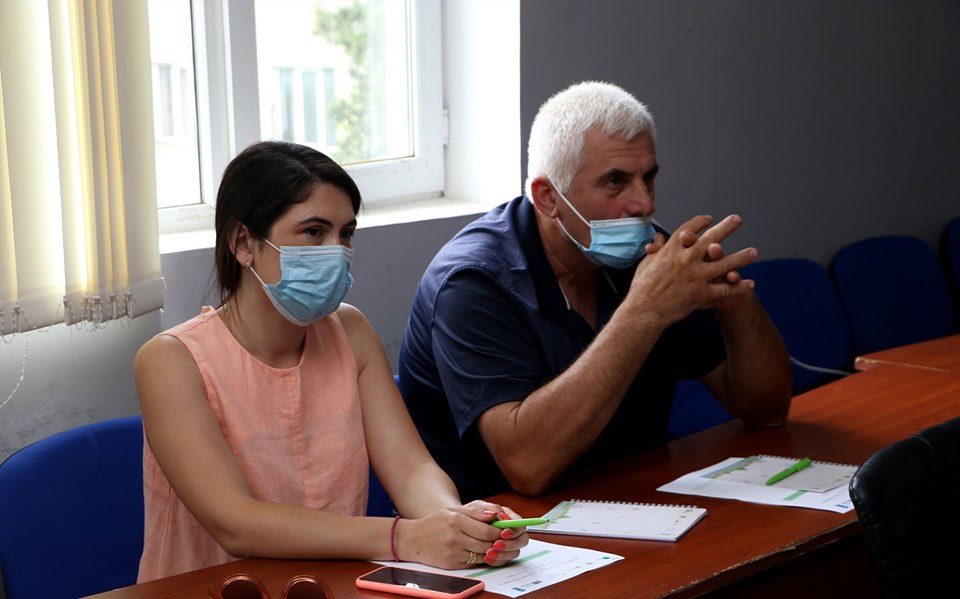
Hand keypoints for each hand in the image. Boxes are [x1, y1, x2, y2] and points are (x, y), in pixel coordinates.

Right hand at [396, 502, 527, 568]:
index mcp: (456, 520)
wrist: (412, 539)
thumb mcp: (453, 510)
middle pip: (487, 544)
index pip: (487, 530)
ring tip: (494, 545)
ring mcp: (453, 552)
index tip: (505, 530)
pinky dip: (481, 558)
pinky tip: (481, 552)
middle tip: (504, 539)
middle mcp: (455, 537)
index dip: (500, 532)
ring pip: (482, 555)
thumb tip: (496, 515)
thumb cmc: (435, 522)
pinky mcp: (451, 564)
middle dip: (499, 543)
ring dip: (492, 551)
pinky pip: (474, 563)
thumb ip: (475, 512)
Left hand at [469, 505, 529, 566]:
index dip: (515, 531)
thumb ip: (488, 509)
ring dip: (503, 555)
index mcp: (508, 517)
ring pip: (514, 553)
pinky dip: (496, 561)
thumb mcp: (475, 507)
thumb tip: (498, 513)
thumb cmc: (468, 514)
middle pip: (522, 540)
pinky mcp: (499, 555)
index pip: (520, 525)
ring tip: (489, 553)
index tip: (503, 533)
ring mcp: (506, 544)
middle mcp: (510, 531)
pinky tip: (486, 559)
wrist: (456, 527)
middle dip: (511, 544)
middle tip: (496, 545)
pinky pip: (503, 561)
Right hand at [627, 214, 756, 324]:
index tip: (708, 219)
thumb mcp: (645, 263)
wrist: (644, 310)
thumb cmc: (642, 288)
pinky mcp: (702, 293)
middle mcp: (687, 259)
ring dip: (741, 258)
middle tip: (737, 219)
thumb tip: (657, 237)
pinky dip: (738, 287)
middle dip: (726, 227)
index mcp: (671, 250)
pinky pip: (724, 290)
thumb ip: (656, 249)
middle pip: (711, 239)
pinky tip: (750, 284)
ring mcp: (696, 276)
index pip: (688, 229)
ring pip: (724, 264)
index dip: (699, 222)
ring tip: (753, 252)